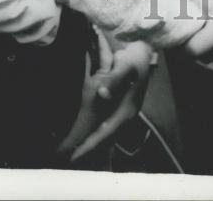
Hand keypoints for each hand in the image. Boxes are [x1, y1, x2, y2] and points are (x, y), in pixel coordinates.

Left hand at [58, 37, 153, 161]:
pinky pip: (105, 127)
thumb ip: (114, 80)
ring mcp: (123, 113)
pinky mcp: (120, 109)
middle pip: (105, 139)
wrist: (144, 51)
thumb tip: (102, 93)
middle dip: (87, 149)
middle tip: (67, 160)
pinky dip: (94, 134)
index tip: (73, 156)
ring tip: (72, 152)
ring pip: (105, 135)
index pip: (106, 134)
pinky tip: (84, 136)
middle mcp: (125, 116)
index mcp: (128, 111)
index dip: (90, 145)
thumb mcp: (125, 66)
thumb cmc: (134, 60)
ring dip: (90, 143)